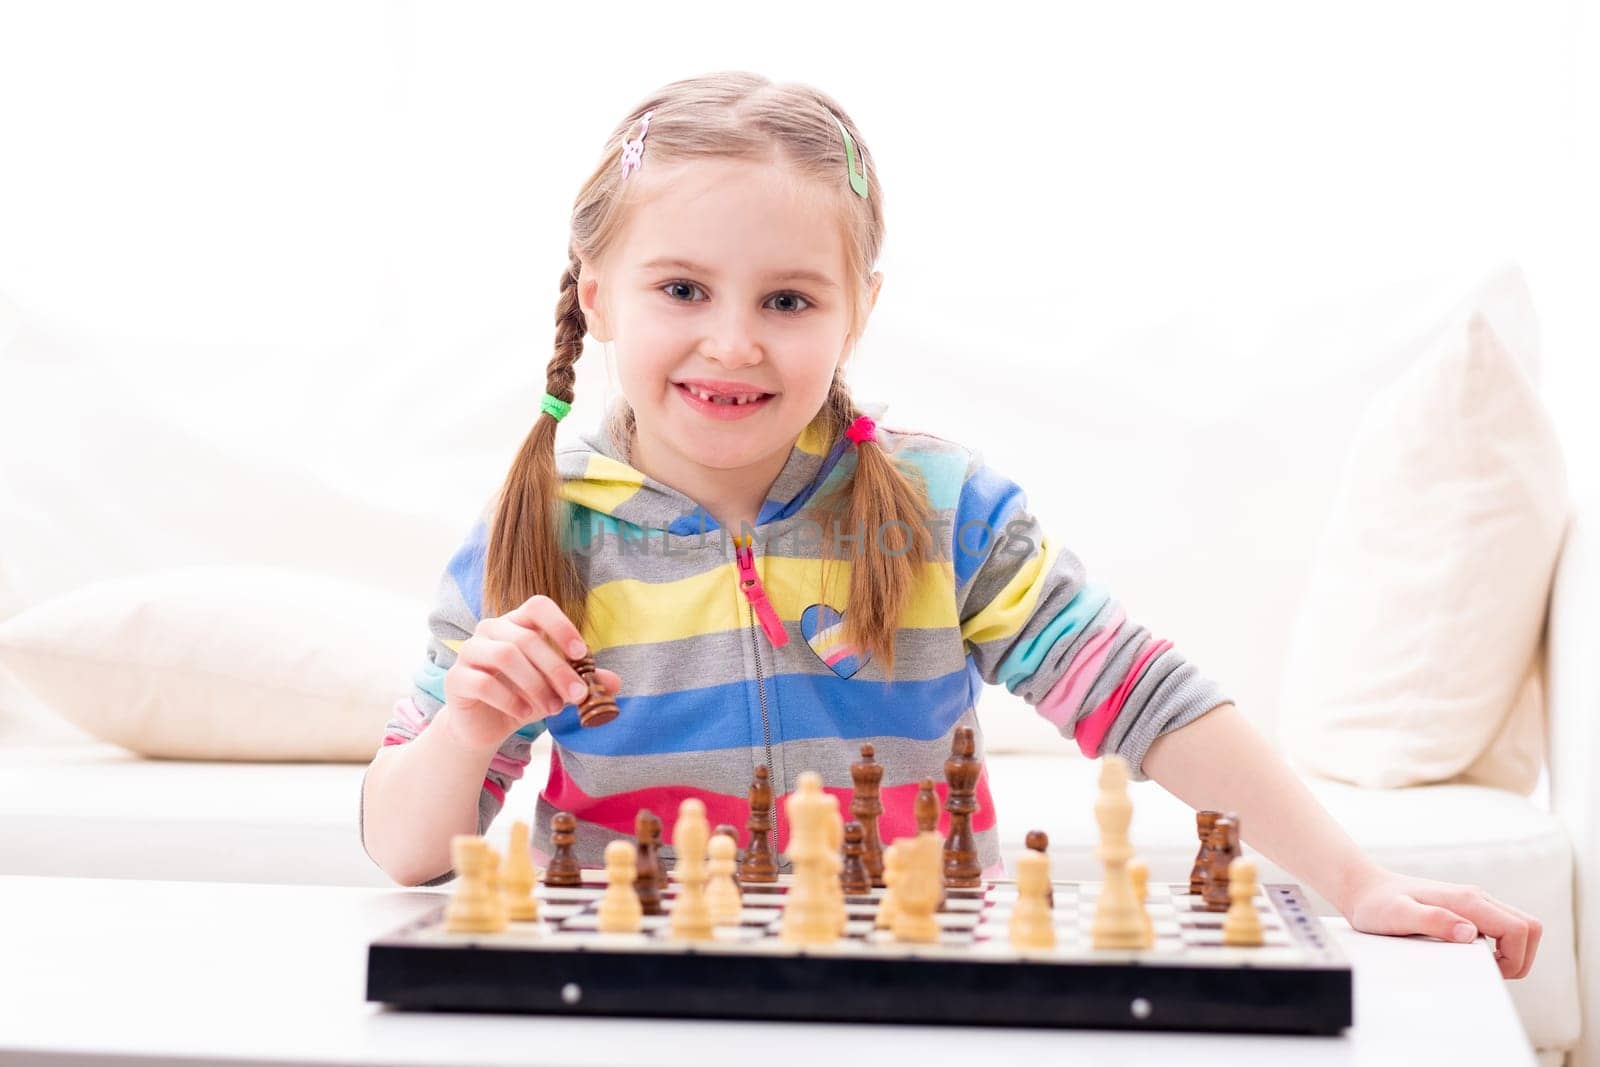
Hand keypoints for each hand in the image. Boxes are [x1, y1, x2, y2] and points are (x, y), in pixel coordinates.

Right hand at [440, 594, 621, 751]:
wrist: (484, 726)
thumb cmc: (524, 697)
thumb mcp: (558, 689)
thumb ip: (584, 682)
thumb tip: (615, 682)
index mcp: (517, 623)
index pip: (538, 606)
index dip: (561, 625)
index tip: (581, 654)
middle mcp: (491, 629)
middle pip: (527, 638)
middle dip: (557, 669)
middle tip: (577, 696)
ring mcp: (470, 651)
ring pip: (505, 655)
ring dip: (535, 684)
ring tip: (552, 708)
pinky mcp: (456, 678)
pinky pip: (484, 682)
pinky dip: (510, 699)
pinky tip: (524, 713)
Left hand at [1342, 867, 1541, 978]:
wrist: (1363, 889)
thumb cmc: (1376, 904)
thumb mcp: (1398, 916)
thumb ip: (1433, 921)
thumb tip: (1470, 933)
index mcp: (1467, 901)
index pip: (1521, 929)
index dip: (1515, 958)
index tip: (1488, 970)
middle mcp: (1476, 898)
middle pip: (1528, 928)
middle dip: (1520, 958)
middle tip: (1489, 970)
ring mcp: (1473, 904)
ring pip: (1518, 928)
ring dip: (1511, 953)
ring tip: (1479, 964)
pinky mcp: (1466, 911)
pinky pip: (1500, 929)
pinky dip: (1499, 948)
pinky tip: (1470, 955)